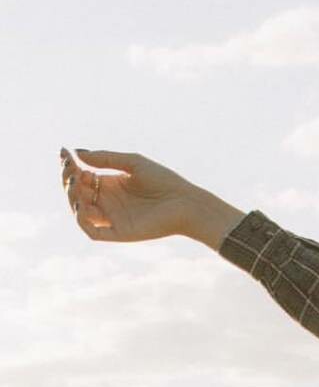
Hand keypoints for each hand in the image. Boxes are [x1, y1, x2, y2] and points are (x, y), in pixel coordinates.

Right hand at [58, 147, 202, 242]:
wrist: (186, 203)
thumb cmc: (164, 181)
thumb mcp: (132, 163)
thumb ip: (105, 158)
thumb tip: (77, 154)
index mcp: (111, 184)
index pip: (81, 177)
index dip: (69, 166)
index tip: (64, 154)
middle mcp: (109, 202)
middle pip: (77, 194)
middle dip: (69, 180)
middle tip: (72, 169)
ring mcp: (113, 218)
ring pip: (80, 212)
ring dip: (72, 198)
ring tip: (77, 183)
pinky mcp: (119, 233)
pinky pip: (92, 231)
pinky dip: (82, 220)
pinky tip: (82, 205)